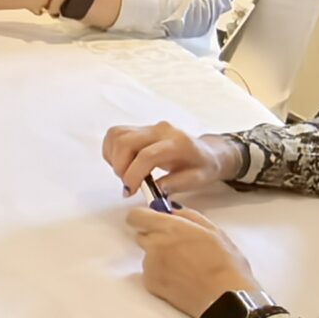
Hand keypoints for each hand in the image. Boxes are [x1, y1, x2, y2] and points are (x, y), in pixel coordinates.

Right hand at [103, 122, 240, 199]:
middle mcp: (161, 130)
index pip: (146, 155)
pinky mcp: (139, 129)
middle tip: (128, 185)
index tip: (130, 190)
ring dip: (114, 159)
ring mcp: (149, 127)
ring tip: (126, 174)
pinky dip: (112, 151)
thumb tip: (152, 189)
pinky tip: (124, 164)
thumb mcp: (196, 180)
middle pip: (126, 142)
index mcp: (177, 143)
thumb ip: (174, 185)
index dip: (134, 174)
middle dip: (120, 168)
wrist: (206, 152)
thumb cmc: (202, 167)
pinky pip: (115, 135)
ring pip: (117, 136)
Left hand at [126, 207, 261, 317]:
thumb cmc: (224, 264)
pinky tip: (181, 279)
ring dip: (160, 257)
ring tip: (185, 266)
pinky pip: (150, 273)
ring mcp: (150, 266)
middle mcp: (154, 245)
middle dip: (155, 238)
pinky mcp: (150, 284)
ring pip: (148, 255)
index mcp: (170, 228)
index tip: (153, 221)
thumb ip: (189, 217)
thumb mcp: (214, 231)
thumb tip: (173, 212)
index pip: (136, 216)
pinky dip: (161, 274)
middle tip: (179, 247)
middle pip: (142, 235)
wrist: (223, 298)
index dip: (143, 217)